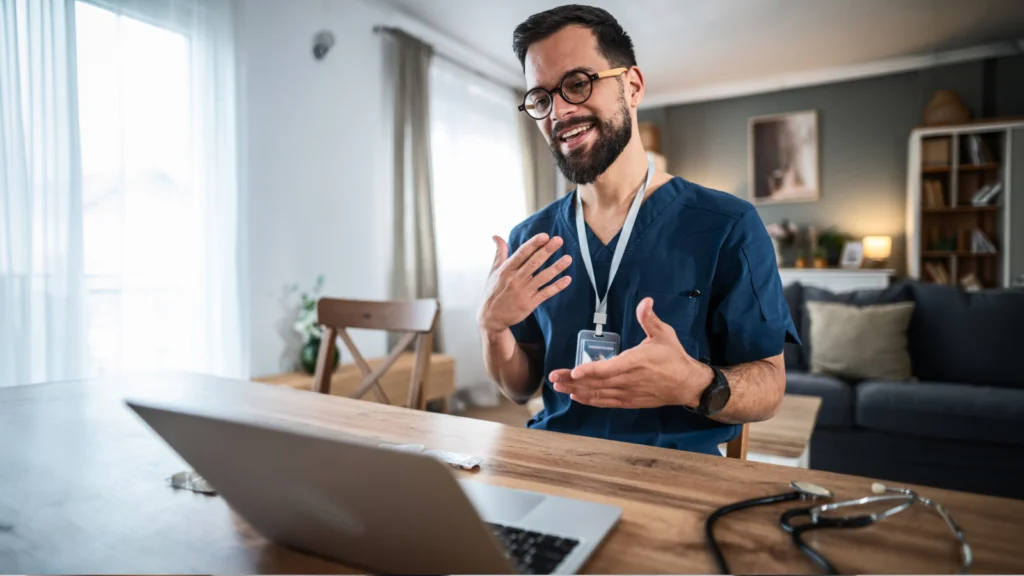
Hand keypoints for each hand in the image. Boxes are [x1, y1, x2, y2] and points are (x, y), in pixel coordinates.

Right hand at [477, 233, 571, 334]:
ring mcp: (523, 292)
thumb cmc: (493, 292)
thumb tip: (497, 236)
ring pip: (542, 277)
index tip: (544, 236)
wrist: (491, 317)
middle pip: (533, 263)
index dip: (533, 244)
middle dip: (547, 251)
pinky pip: (546, 293)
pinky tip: (567, 279)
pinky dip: (557, 287)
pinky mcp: (530, 303)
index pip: (521, 254)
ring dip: (556, 267)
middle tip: (559, 240)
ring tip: (568, 258)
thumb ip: (499, 253)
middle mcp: (515, 279)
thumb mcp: (493, 271)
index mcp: (506, 270)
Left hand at [549, 297, 712, 408]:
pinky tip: (576, 396)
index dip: (590, 370)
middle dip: (572, 380)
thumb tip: (645, 301)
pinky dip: (589, 400)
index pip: (608, 369)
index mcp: (635, 363)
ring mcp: (627, 393)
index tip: (574, 370)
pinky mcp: (628, 401)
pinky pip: (605, 401)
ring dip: (576, 390)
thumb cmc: (674, 358)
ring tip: (558, 386)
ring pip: (597, 393)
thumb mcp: (664, 334)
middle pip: (596, 382)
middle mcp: (628, 380)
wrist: (686, 384)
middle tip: (553, 377)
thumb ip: (650, 319)